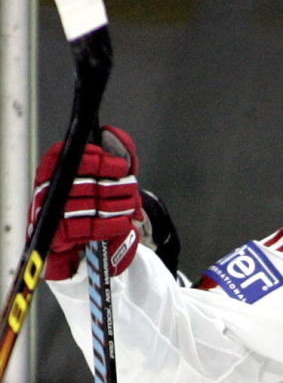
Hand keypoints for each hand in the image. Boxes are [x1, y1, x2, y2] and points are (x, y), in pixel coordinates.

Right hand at [30, 125, 143, 279]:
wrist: (81, 249)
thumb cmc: (92, 208)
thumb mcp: (109, 179)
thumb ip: (115, 155)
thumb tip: (114, 134)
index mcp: (55, 169)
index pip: (67, 156)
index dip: (94, 159)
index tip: (121, 166)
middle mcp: (49, 189)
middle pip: (83, 182)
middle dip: (114, 185)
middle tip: (133, 188)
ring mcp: (52, 213)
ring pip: (87, 205)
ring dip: (116, 205)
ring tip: (133, 207)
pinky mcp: (59, 236)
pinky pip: (88, 228)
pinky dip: (111, 225)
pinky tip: (125, 223)